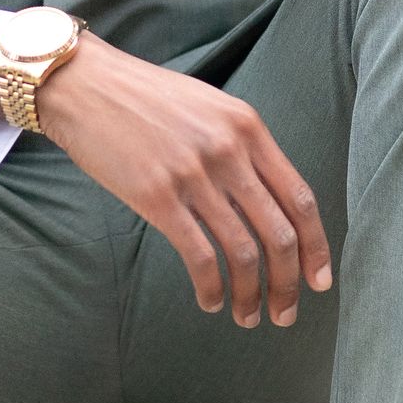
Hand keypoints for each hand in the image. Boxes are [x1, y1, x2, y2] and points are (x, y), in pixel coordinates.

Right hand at [37, 34, 332, 325]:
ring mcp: (194, 174)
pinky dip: (211, 287)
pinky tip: (210, 301)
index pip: (300, 198)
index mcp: (248, 127)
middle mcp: (229, 151)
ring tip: (248, 318)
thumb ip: (241, 147)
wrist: (83, 84)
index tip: (319, 280)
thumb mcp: (209, 109)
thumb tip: (266, 201)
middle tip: (285, 315)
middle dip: (288, 283)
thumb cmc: (144, 98)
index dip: (316, 247)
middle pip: (279, 233)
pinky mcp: (157, 196)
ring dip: (250, 295)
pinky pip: (200, 255)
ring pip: (243, 252)